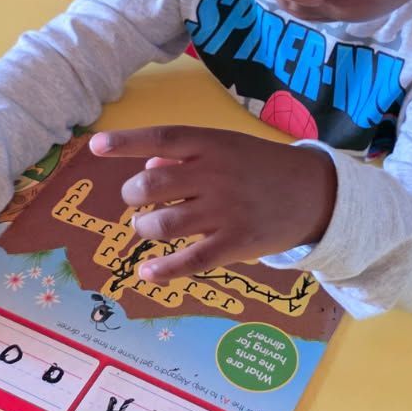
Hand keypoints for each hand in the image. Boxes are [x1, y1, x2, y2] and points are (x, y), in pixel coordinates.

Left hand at [89, 126, 335, 281]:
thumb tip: (145, 168)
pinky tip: (147, 273)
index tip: (96, 146)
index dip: (126, 142)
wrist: (314, 193)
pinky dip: (164, 270)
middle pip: (152, 185)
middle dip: (133, 196)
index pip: (162, 138)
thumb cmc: (261, 167)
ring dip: (145, 228)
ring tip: (148, 227)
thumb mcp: (228, 147)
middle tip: (138, 202)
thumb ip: (187, 153)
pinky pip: (190, 260)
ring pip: (163, 224)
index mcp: (212, 144)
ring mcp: (225, 211)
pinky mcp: (236, 244)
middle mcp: (215, 174)